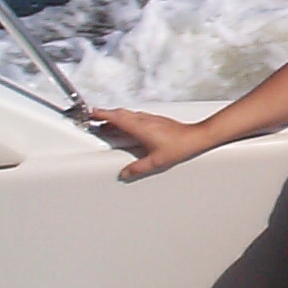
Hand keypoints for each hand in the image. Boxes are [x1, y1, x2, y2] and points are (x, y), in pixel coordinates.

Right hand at [93, 108, 211, 180]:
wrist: (197, 137)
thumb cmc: (180, 146)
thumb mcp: (156, 162)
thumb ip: (138, 168)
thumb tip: (125, 174)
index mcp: (141, 127)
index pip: (117, 117)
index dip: (103, 114)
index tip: (91, 114)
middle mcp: (145, 120)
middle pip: (121, 114)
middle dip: (106, 115)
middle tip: (94, 119)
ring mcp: (151, 118)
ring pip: (129, 114)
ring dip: (116, 117)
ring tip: (108, 124)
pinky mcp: (157, 120)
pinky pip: (137, 117)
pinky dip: (127, 119)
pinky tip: (128, 127)